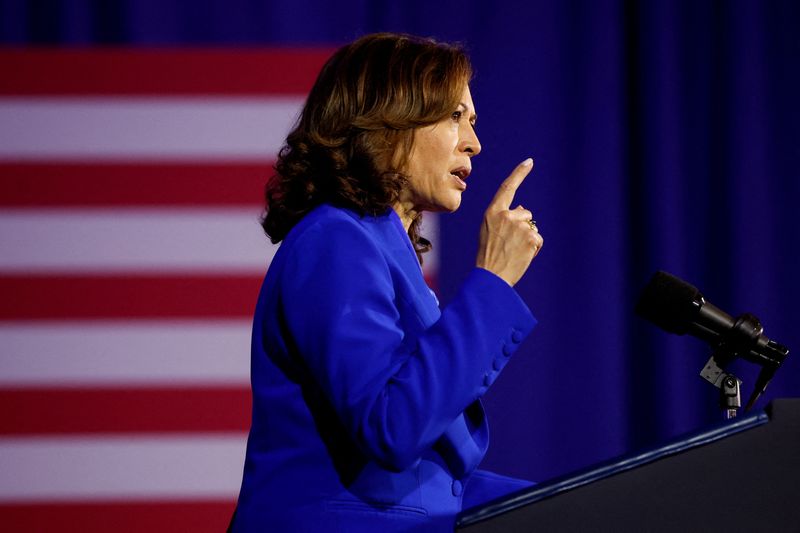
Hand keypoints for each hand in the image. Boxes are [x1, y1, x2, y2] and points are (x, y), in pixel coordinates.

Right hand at [476, 158, 543, 286]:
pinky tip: (522, 256)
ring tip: (514, 251)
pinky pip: (538, 239)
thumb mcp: (489, 230)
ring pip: (532, 227)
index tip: (529, 162)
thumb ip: (503, 217)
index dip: (519, 173)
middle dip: (522, 225)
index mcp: (492, 212)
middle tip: (509, 244)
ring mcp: (520, 226)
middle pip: (525, 213)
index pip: (507, 187)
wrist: (491, 276)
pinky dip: (533, 248)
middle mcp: (507, 215)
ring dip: (528, 238)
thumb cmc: (489, 254)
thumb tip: (523, 209)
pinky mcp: (531, 237)